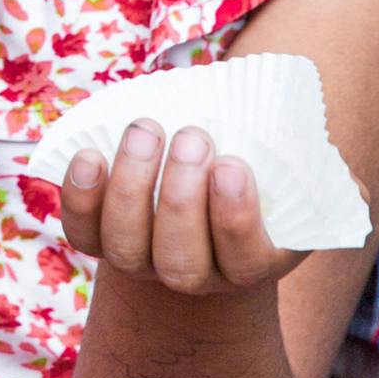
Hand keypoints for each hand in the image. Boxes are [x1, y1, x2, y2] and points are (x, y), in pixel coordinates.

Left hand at [53, 120, 301, 299]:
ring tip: (146, 131)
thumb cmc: (246, 170)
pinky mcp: (100, 243)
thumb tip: (296, 102)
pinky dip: (81, 195)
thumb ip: (280, 149)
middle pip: (180, 261)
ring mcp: (143, 263)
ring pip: (127, 247)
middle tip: (191, 137)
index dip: (235, 217)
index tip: (231, 165)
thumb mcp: (276, 168)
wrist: (195, 197)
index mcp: (250, 261)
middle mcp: (196, 275)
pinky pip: (83, 233)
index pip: (245, 259)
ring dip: (132, 186)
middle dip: (181, 198)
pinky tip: (89, 154)